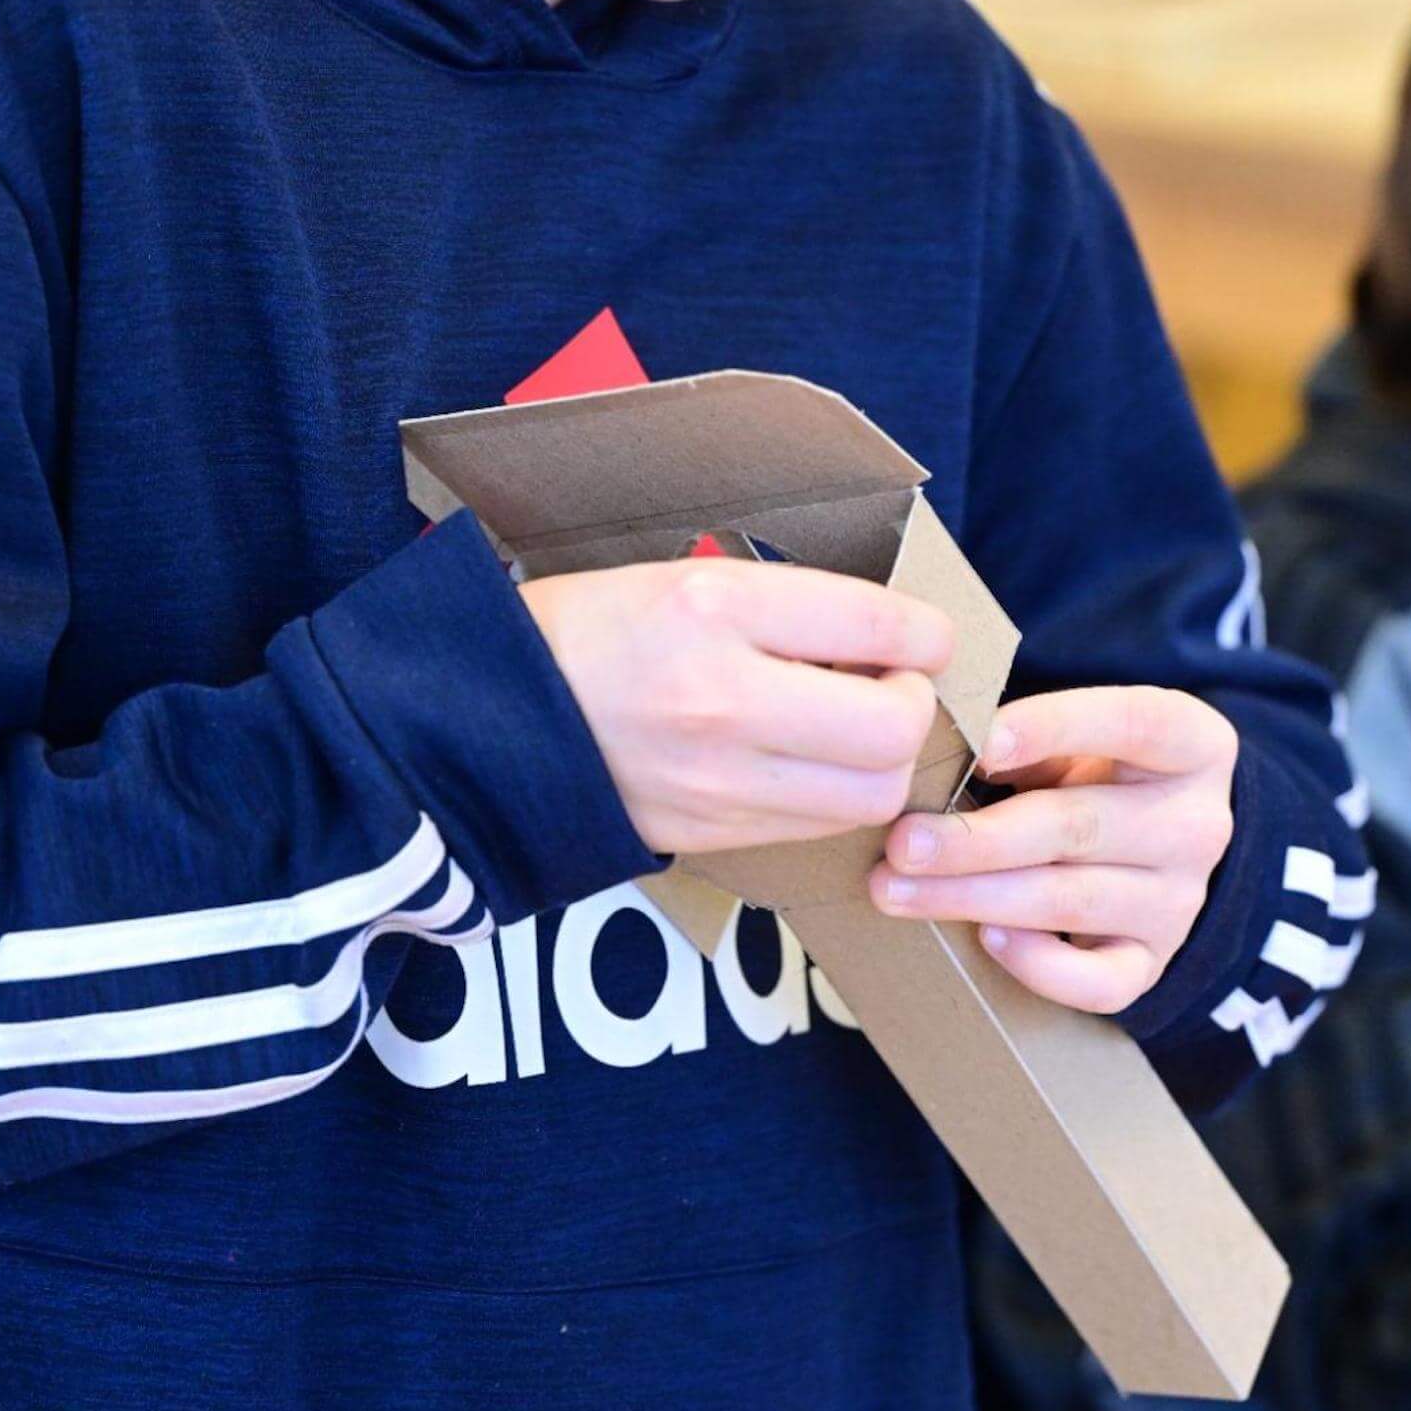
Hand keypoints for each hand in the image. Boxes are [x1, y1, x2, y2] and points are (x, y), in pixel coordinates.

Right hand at [520, 557, 952, 857]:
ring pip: (868, 795)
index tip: (925, 636)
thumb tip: (884, 636)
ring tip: (857, 729)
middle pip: (890, 729)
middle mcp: (721, 697)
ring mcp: (714, 778)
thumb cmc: (586, 630)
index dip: (927, 632)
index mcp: (713, 606)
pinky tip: (811, 766)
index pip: (874, 622)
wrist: (483, 718)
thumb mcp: (685, 577)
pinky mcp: (706, 833)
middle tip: (893, 685)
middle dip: (914, 706)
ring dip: (884, 763)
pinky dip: (836, 799)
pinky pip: (815, 828)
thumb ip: (786, 605)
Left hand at [866, 686, 1236, 1012]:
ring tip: (900, 890)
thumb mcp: (1092, 735)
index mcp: (1191, 745)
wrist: (1171, 847)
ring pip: (1072, 901)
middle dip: (978, 838)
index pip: (1132, 724)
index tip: (979, 742)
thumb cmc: (1106, 773)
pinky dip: (1041, 966)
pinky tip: (986, 938)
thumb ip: (1035, 737)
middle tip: (902, 842)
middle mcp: (1195, 825)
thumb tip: (933, 751)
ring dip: (976, 897)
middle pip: (1079, 827)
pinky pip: (1101, 982)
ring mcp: (1179, 901)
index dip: (1054, 728)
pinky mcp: (1154, 962)